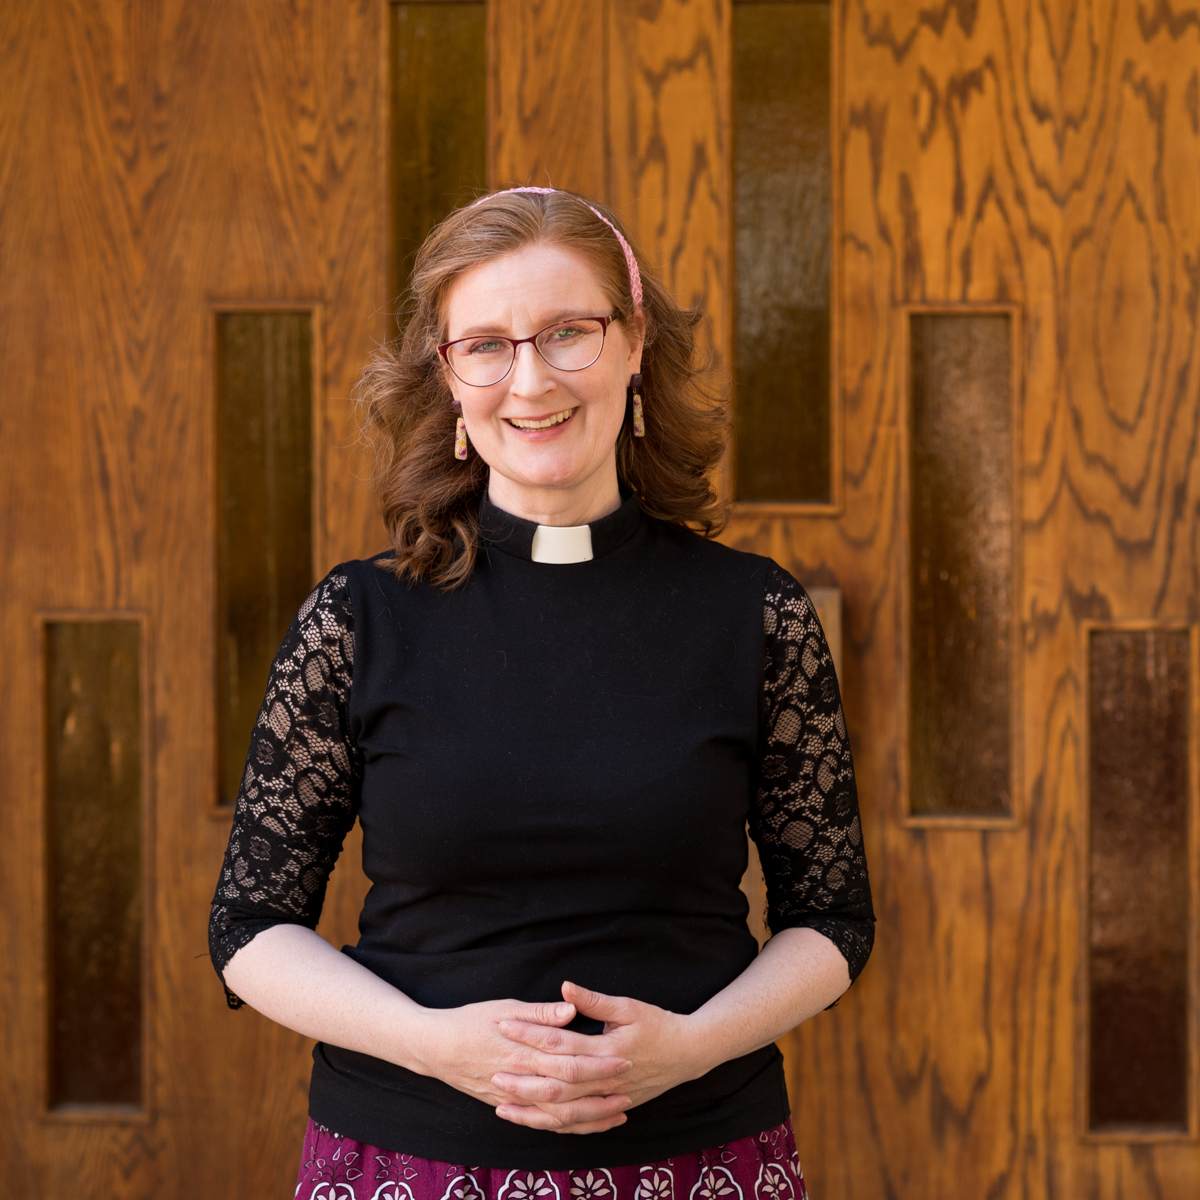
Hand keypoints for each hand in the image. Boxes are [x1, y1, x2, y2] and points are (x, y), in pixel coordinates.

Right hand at [408, 998, 632, 1133]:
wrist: (434, 1048)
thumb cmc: (470, 1020)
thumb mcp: (504, 1007)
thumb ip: (540, 1013)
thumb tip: (570, 1009)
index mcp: (522, 1052)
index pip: (568, 1061)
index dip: (598, 1062)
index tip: (624, 1057)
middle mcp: (519, 1080)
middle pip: (568, 1092)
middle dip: (601, 1090)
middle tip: (630, 1085)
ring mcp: (513, 1098)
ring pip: (557, 1116)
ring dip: (590, 1115)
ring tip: (618, 1111)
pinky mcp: (507, 1107)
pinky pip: (542, 1124)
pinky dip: (567, 1127)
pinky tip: (587, 1124)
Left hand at [490, 981, 710, 1131]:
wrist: (688, 1054)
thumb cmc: (658, 1024)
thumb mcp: (629, 1006)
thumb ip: (594, 1000)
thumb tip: (564, 988)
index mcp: (608, 1050)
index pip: (560, 1043)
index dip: (530, 1034)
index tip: (504, 1026)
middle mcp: (606, 1080)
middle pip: (556, 1084)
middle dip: (523, 1078)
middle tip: (492, 1071)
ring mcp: (609, 1099)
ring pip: (564, 1112)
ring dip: (532, 1109)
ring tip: (502, 1104)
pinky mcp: (611, 1108)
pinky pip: (578, 1124)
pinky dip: (553, 1124)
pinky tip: (533, 1120)